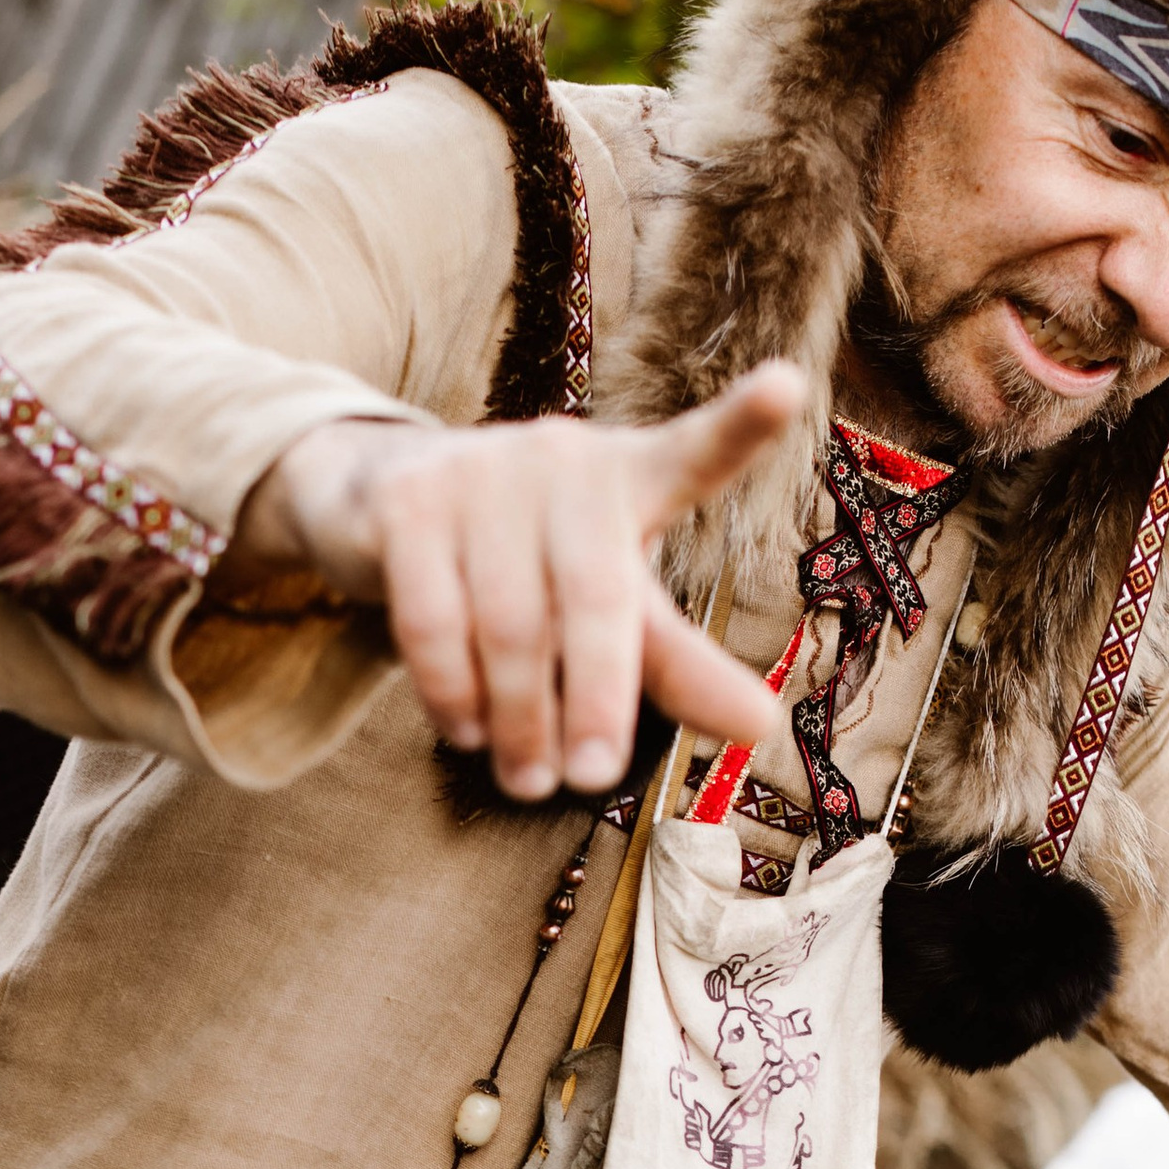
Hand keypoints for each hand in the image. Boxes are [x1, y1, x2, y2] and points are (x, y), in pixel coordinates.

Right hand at [226, 365, 804, 799]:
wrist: (381, 508)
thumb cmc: (526, 566)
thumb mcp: (610, 611)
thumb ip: (678, 665)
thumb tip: (763, 728)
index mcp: (631, 478)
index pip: (693, 454)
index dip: (739, 425)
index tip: (787, 389)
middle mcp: (563, 461)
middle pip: (597, 597)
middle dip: (599, 701)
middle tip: (594, 779)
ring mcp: (480, 473)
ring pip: (511, 626)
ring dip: (520, 720)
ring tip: (527, 779)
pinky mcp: (408, 502)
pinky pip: (436, 623)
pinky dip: (453, 693)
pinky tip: (466, 732)